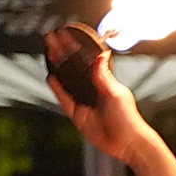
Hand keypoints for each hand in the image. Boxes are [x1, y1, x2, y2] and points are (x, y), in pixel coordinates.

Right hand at [44, 32, 156, 164]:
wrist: (126, 142)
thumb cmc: (127, 118)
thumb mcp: (115, 94)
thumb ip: (103, 76)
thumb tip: (101, 55)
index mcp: (103, 81)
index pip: (85, 59)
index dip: (75, 46)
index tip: (65, 34)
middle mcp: (92, 89)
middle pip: (73, 67)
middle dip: (62, 52)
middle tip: (51, 39)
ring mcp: (84, 101)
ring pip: (66, 80)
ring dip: (57, 67)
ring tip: (48, 53)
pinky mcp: (78, 114)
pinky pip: (64, 99)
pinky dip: (57, 89)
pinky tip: (50, 77)